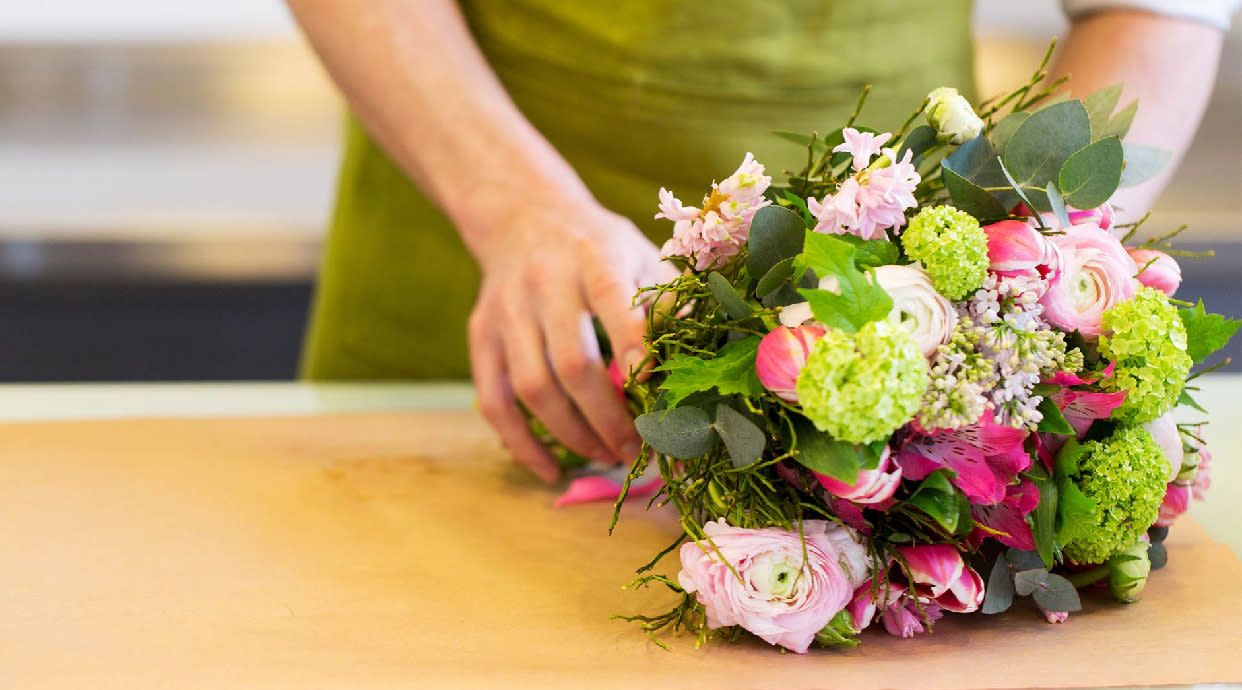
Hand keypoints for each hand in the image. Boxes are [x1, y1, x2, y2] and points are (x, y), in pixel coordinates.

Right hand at [466, 198, 676, 482]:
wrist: (525, 216)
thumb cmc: (601, 247)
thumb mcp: (641, 255)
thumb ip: (667, 303)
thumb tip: (700, 364)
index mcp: (594, 256)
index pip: (611, 300)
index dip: (632, 346)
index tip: (653, 389)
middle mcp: (544, 282)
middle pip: (571, 362)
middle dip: (607, 417)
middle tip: (637, 450)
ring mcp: (507, 311)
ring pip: (532, 388)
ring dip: (572, 435)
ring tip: (606, 457)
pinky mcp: (481, 335)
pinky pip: (494, 401)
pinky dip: (521, 443)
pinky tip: (550, 470)